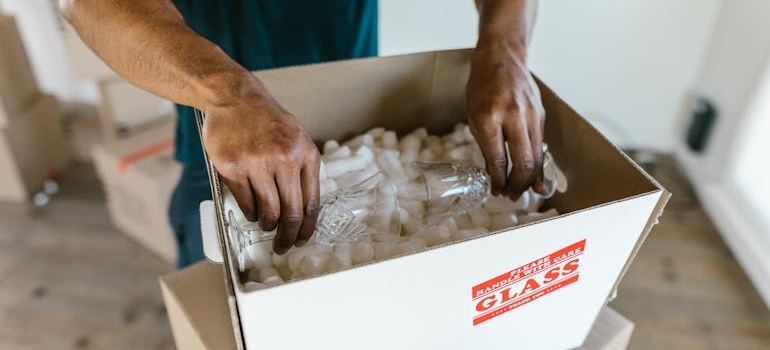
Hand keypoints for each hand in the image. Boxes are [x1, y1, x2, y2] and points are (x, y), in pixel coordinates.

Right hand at [201, 82, 320, 254]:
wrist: (235, 98)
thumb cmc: (267, 122)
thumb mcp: (297, 139)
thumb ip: (303, 170)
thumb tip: (304, 212)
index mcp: (306, 154)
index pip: (312, 203)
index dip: (307, 229)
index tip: (302, 240)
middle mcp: (285, 158)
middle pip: (291, 213)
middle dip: (287, 236)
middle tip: (281, 246)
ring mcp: (257, 162)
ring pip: (268, 211)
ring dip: (267, 224)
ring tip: (265, 224)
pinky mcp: (232, 166)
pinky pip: (245, 202)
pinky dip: (250, 212)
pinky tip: (252, 210)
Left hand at [466, 41, 545, 199]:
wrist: (501, 58)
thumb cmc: (482, 88)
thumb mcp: (474, 116)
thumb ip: (486, 145)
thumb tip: (494, 175)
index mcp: (489, 117)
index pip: (498, 158)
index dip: (498, 180)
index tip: (496, 191)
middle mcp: (513, 116)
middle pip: (524, 161)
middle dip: (518, 184)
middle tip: (511, 196)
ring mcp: (530, 114)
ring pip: (537, 155)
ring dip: (530, 178)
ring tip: (523, 191)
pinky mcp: (540, 114)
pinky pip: (541, 145)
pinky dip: (538, 164)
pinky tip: (535, 177)